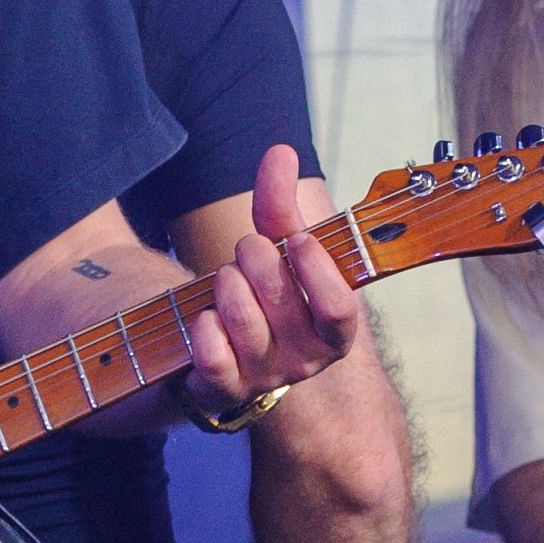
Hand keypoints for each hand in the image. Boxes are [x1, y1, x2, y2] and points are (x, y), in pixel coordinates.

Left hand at [182, 144, 360, 416]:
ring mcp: (264, 380)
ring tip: (224, 276)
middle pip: (283, 305)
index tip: (296, 239)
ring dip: (227, 285)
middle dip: (257, 261)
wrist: (219, 342)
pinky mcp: (223, 391)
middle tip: (246, 248)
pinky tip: (204, 315)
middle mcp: (305, 361)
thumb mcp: (276, 249)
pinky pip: (213, 359)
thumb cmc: (260, 291)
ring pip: (244, 324)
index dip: (317, 271)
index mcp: (332, 330)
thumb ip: (280, 206)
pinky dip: (204, 328)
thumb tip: (280, 151)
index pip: (339, 310)